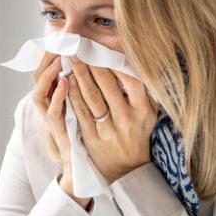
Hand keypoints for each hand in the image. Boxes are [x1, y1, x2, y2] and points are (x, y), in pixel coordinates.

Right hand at [30, 51, 90, 208]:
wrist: (87, 167)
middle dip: (47, 58)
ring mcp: (50, 120)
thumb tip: (103, 62)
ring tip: (59, 57)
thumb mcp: (88, 107)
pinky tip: (65, 82)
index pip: (46, 71)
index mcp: (55, 99)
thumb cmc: (90, 136)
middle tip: (58, 41)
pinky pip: (52, 112)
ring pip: (40, 92)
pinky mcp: (57, 132)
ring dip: (48, 74)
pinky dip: (57, 96)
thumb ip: (90, 87)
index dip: (50, 54)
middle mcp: (48, 107)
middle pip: (39, 77)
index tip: (61, 38)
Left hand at [66, 55, 157, 183]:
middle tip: (80, 47)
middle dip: (92, 64)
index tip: (104, 49)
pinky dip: (72, 94)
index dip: (116, 63)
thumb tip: (132, 62)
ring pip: (91, 96)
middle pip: (107, 85)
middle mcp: (127, 120)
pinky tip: (66, 81)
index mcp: (144, 111)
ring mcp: (108, 130)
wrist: (126, 169)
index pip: (131, 80)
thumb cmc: (137, 134)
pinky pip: (80, 111)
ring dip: (79, 75)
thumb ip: (143, 91)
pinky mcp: (91, 138)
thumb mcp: (149, 114)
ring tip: (71, 58)